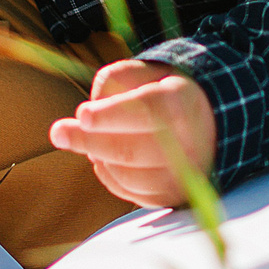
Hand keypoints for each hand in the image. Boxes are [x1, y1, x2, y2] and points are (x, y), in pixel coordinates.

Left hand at [48, 60, 217, 207]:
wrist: (209, 125)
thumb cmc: (167, 93)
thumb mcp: (150, 72)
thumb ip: (118, 79)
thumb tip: (88, 114)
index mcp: (184, 103)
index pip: (148, 111)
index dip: (113, 115)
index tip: (83, 115)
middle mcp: (189, 144)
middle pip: (131, 149)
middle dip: (89, 141)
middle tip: (58, 133)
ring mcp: (182, 176)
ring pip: (126, 174)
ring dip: (98, 156)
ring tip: (88, 137)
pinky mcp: (171, 197)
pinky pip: (128, 191)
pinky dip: (108, 174)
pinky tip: (103, 156)